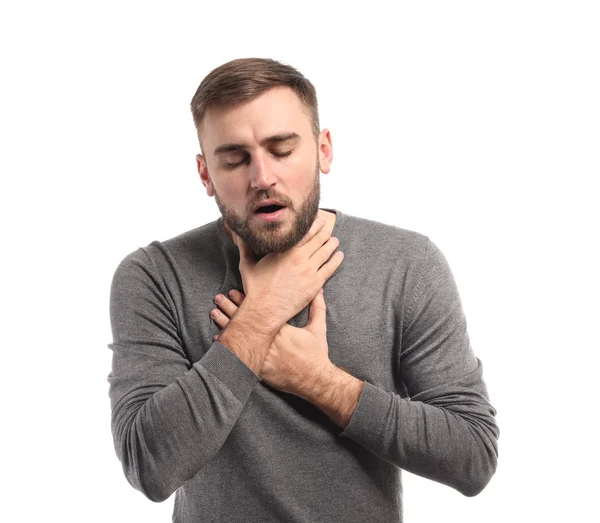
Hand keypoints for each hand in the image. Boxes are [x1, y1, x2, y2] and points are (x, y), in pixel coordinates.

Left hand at [211, 289, 330, 395]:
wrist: (314, 379)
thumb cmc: (316, 354)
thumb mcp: (318, 329)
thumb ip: (317, 308)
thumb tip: (319, 290)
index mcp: (281, 328)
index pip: (259, 310)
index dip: (245, 300)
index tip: (234, 291)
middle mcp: (270, 340)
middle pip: (246, 321)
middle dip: (231, 308)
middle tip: (218, 298)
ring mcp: (263, 354)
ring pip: (240, 337)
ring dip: (226, 325)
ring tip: (214, 314)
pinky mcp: (260, 368)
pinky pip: (240, 355)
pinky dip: (228, 348)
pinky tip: (218, 340)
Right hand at [230, 213, 342, 328]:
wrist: (265, 309)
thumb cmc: (255, 288)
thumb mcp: (247, 264)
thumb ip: (245, 247)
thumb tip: (238, 234)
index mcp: (284, 250)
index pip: (304, 232)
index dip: (313, 224)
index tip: (318, 220)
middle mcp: (299, 257)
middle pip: (317, 239)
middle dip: (324, 231)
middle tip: (328, 227)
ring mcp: (309, 270)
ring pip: (325, 252)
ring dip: (332, 244)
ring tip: (335, 240)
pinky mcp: (315, 284)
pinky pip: (330, 268)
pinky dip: (336, 260)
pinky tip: (339, 256)